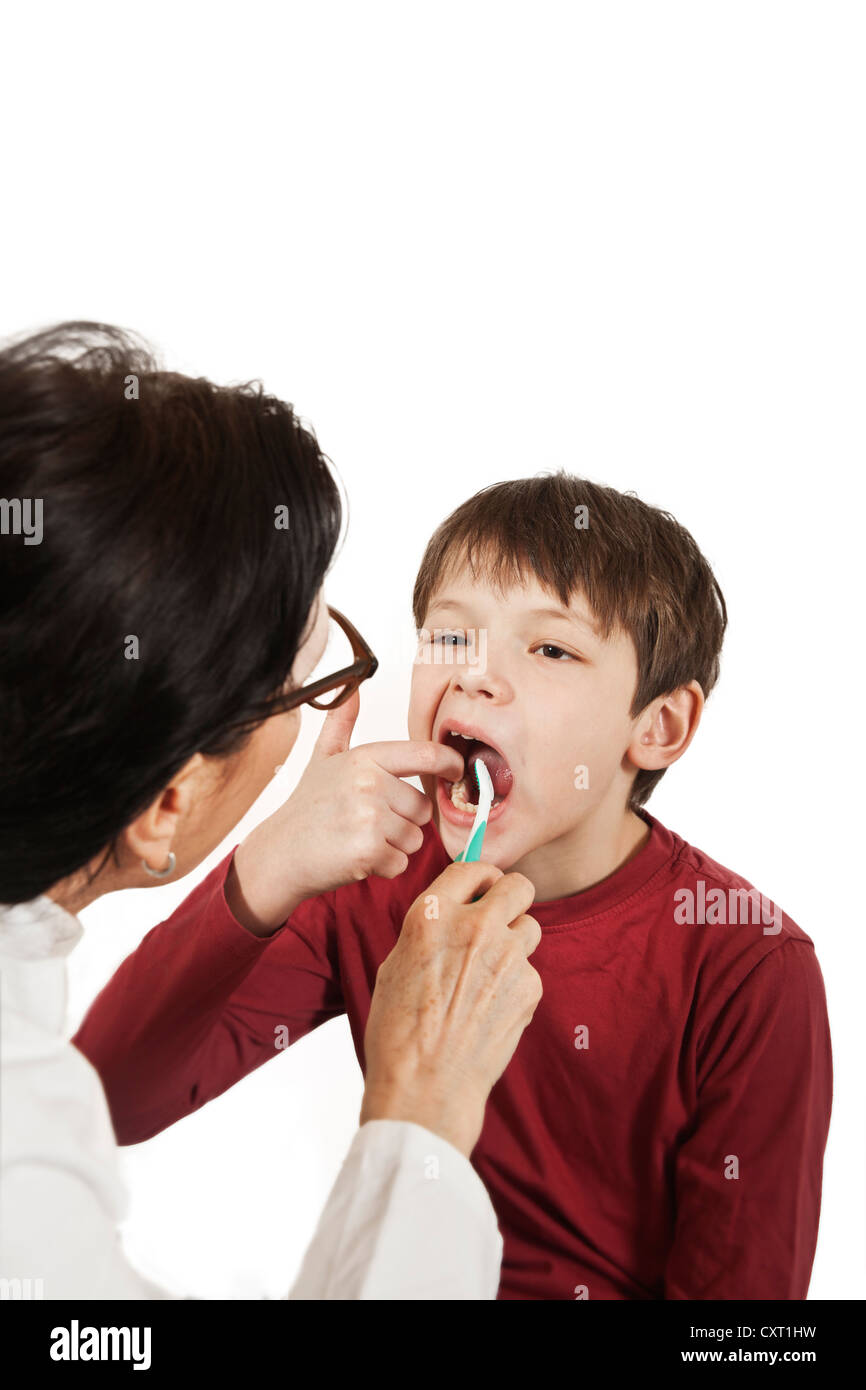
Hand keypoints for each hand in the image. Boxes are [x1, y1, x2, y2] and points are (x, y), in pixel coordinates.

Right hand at [226, 691, 463, 934]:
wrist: (280, 853)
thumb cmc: (307, 808)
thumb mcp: (323, 758)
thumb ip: (341, 724)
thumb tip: (352, 690)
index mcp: (364, 759)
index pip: (425, 754)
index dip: (450, 763)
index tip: (455, 770)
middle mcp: (369, 784)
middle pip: (422, 808)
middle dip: (403, 821)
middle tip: (366, 823)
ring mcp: (370, 818)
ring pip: (415, 838)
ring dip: (393, 846)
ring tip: (359, 839)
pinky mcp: (369, 851)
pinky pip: (401, 863)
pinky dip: (384, 867)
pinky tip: (357, 857)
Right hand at [360, 859, 541, 1156]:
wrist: (425, 1087)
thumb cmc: (399, 1031)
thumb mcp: (396, 964)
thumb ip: (430, 930)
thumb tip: (453, 913)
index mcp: (432, 915)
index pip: (472, 867)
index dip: (482, 876)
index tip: (484, 887)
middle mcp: (474, 926)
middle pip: (518, 885)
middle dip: (511, 898)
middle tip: (500, 918)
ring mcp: (507, 956)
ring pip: (530, 927)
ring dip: (516, 942)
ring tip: (490, 973)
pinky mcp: (529, 987)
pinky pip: (530, 971)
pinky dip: (517, 985)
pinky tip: (492, 1009)